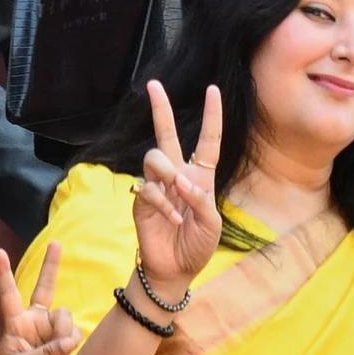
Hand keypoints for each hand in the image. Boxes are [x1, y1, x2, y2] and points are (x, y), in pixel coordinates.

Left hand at [0, 245, 80, 354]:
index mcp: (14, 324)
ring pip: (65, 316)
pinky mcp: (63, 343)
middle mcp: (32, 322)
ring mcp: (49, 331)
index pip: (8, 294)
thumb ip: (46, 352)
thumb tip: (69, 341)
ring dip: (64, 331)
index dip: (4, 274)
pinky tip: (64, 353)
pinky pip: (74, 332)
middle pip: (44, 288)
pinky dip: (71, 341)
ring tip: (57, 351)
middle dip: (51, 266)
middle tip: (57, 243)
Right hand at [133, 79, 224, 293]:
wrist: (175, 269)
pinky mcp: (141, 199)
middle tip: (153, 85)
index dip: (211, 116)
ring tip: (176, 191)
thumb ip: (200, 200)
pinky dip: (162, 203)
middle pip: (166, 134)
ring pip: (154, 156)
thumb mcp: (211, 224)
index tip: (212, 90)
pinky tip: (171, 219)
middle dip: (160, 108)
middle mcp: (177, 175)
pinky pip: (148, 188)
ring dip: (166, 171)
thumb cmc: (197, 245)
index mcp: (200, 177)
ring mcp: (157, 185)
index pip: (208, 142)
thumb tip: (180, 180)